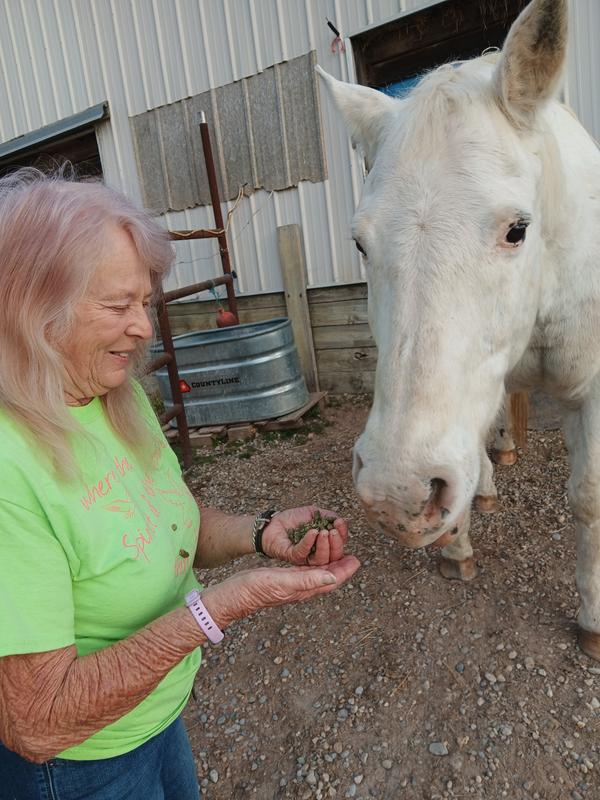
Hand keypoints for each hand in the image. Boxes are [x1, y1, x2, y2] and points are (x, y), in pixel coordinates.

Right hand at [202, 555, 359, 627]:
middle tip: (352, 553)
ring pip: (318, 573)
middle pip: (327, 576)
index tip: (357, 559)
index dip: (345, 570)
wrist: (236, 594)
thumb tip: (333, 577)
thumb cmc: (256, 589)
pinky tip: (313, 556)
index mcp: (305, 589)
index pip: (332, 580)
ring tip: (337, 552)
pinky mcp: (285, 578)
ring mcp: (293, 584)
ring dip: (329, 562)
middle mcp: (302, 588)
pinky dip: (314, 561)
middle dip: (340, 565)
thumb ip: (308, 579)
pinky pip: (306, 570)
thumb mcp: (283, 580)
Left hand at [261, 505, 348, 564]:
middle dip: (337, 543)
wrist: (274, 522)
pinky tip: (312, 532)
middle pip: (334, 556)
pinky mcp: (293, 557)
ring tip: (324, 532)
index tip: (341, 522)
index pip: (340, 543)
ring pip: (321, 559)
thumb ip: (329, 516)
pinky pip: (303, 553)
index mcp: (325, 544)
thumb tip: (341, 520)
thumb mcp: (314, 513)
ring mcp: (306, 558)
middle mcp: (318, 554)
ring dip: (325, 545)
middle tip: (334, 531)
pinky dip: (309, 542)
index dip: (343, 533)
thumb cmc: (293, 519)